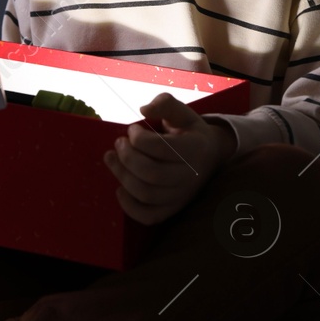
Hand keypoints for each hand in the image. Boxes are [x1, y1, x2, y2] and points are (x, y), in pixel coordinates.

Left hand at [103, 92, 236, 225]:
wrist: (208, 155)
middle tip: (118, 143)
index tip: (132, 129)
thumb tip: (144, 110)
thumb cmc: (188, 131)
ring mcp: (182, 195)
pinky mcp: (173, 209)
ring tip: (111, 159)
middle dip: (127, 157)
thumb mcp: (181, 112)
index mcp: (195, 148)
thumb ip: (164, 104)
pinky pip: (149, 216)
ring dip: (122, 176)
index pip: (162, 148)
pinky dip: (129, 206)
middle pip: (151, 174)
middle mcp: (191, 175)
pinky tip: (119, 189)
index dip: (139, 139)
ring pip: (147, 194)